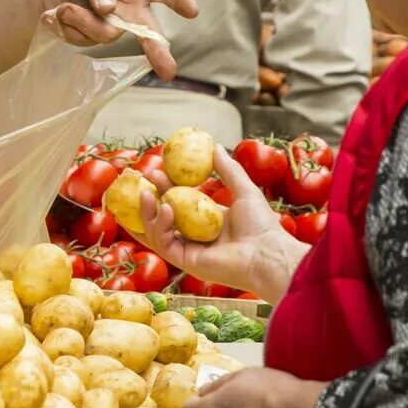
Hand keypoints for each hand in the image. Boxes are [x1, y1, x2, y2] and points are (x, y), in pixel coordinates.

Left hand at [39, 0, 198, 80]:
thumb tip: (109, 9)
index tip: (192, 11)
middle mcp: (130, 6)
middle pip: (150, 32)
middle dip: (158, 52)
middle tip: (169, 71)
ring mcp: (113, 25)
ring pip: (106, 34)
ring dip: (81, 19)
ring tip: (65, 5)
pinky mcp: (93, 38)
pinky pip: (84, 39)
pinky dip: (67, 25)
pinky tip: (60, 14)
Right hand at [134, 146, 307, 302]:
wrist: (266, 253)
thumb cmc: (260, 225)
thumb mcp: (244, 189)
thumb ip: (228, 169)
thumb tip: (216, 146)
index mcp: (207, 221)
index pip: (179, 202)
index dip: (165, 188)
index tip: (155, 171)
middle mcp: (195, 236)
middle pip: (163, 218)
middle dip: (149, 200)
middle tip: (141, 182)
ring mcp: (189, 250)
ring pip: (158, 232)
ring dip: (148, 213)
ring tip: (146, 195)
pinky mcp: (185, 261)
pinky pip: (164, 244)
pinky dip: (159, 226)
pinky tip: (164, 210)